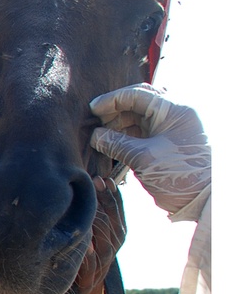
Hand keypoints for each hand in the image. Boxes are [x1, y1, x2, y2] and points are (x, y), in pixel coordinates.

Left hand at [75, 177, 126, 293]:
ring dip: (100, 221)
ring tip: (93, 201)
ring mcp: (103, 263)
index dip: (114, 196)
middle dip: (107, 201)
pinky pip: (92, 264)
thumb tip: (92, 187)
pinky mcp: (90, 278)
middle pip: (115, 223)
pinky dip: (89, 254)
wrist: (74, 289)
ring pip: (107, 241)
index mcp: (116, 236)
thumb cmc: (80, 255)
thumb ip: (94, 216)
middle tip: (97, 182)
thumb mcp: (89, 234)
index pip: (119, 214)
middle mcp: (113, 248)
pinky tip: (86, 243)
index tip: (107, 179)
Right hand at [90, 84, 210, 217]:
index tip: (92, 109)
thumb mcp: (143, 158)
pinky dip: (126, 135)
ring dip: (119, 123)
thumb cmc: (178, 175)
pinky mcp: (167, 141)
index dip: (112, 100)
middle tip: (95, 121)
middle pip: (139, 102)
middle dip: (115, 110)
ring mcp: (171, 127)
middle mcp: (174, 114)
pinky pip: (142, 131)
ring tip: (101, 136)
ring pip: (139, 116)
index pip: (137, 94)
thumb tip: (94, 136)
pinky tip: (111, 143)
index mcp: (174, 109)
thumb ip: (116, 143)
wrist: (201, 199)